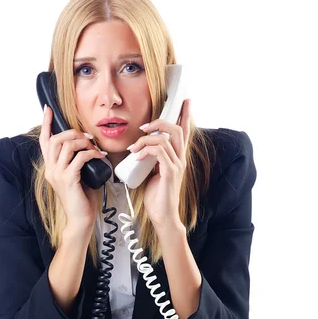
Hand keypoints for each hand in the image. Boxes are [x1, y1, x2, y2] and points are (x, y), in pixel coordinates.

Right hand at [39, 105, 106, 228]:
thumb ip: (77, 161)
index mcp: (51, 167)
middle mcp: (50, 169)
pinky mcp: (68, 180)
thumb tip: (88, 146)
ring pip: (66, 146)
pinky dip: (91, 153)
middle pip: (55, 139)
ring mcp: (57, 175)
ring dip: (83, 142)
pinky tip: (99, 156)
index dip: (46, 124)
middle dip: (72, 132)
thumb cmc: (82, 199)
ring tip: (94, 147)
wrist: (80, 220)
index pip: (44, 141)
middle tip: (87, 136)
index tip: (48, 109)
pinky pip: (79, 158)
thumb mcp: (78, 175)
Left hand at [128, 99, 190, 227]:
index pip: (184, 133)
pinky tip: (137, 156)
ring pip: (165, 139)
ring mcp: (177, 166)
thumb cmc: (157, 198)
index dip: (185, 116)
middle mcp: (180, 160)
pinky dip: (146, 150)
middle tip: (144, 126)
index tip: (185, 101)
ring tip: (134, 147)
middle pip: (177, 130)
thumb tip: (140, 149)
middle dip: (160, 122)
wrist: (163, 217)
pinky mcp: (170, 173)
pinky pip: (160, 152)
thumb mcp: (153, 173)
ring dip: (145, 140)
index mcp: (177, 158)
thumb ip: (151, 160)